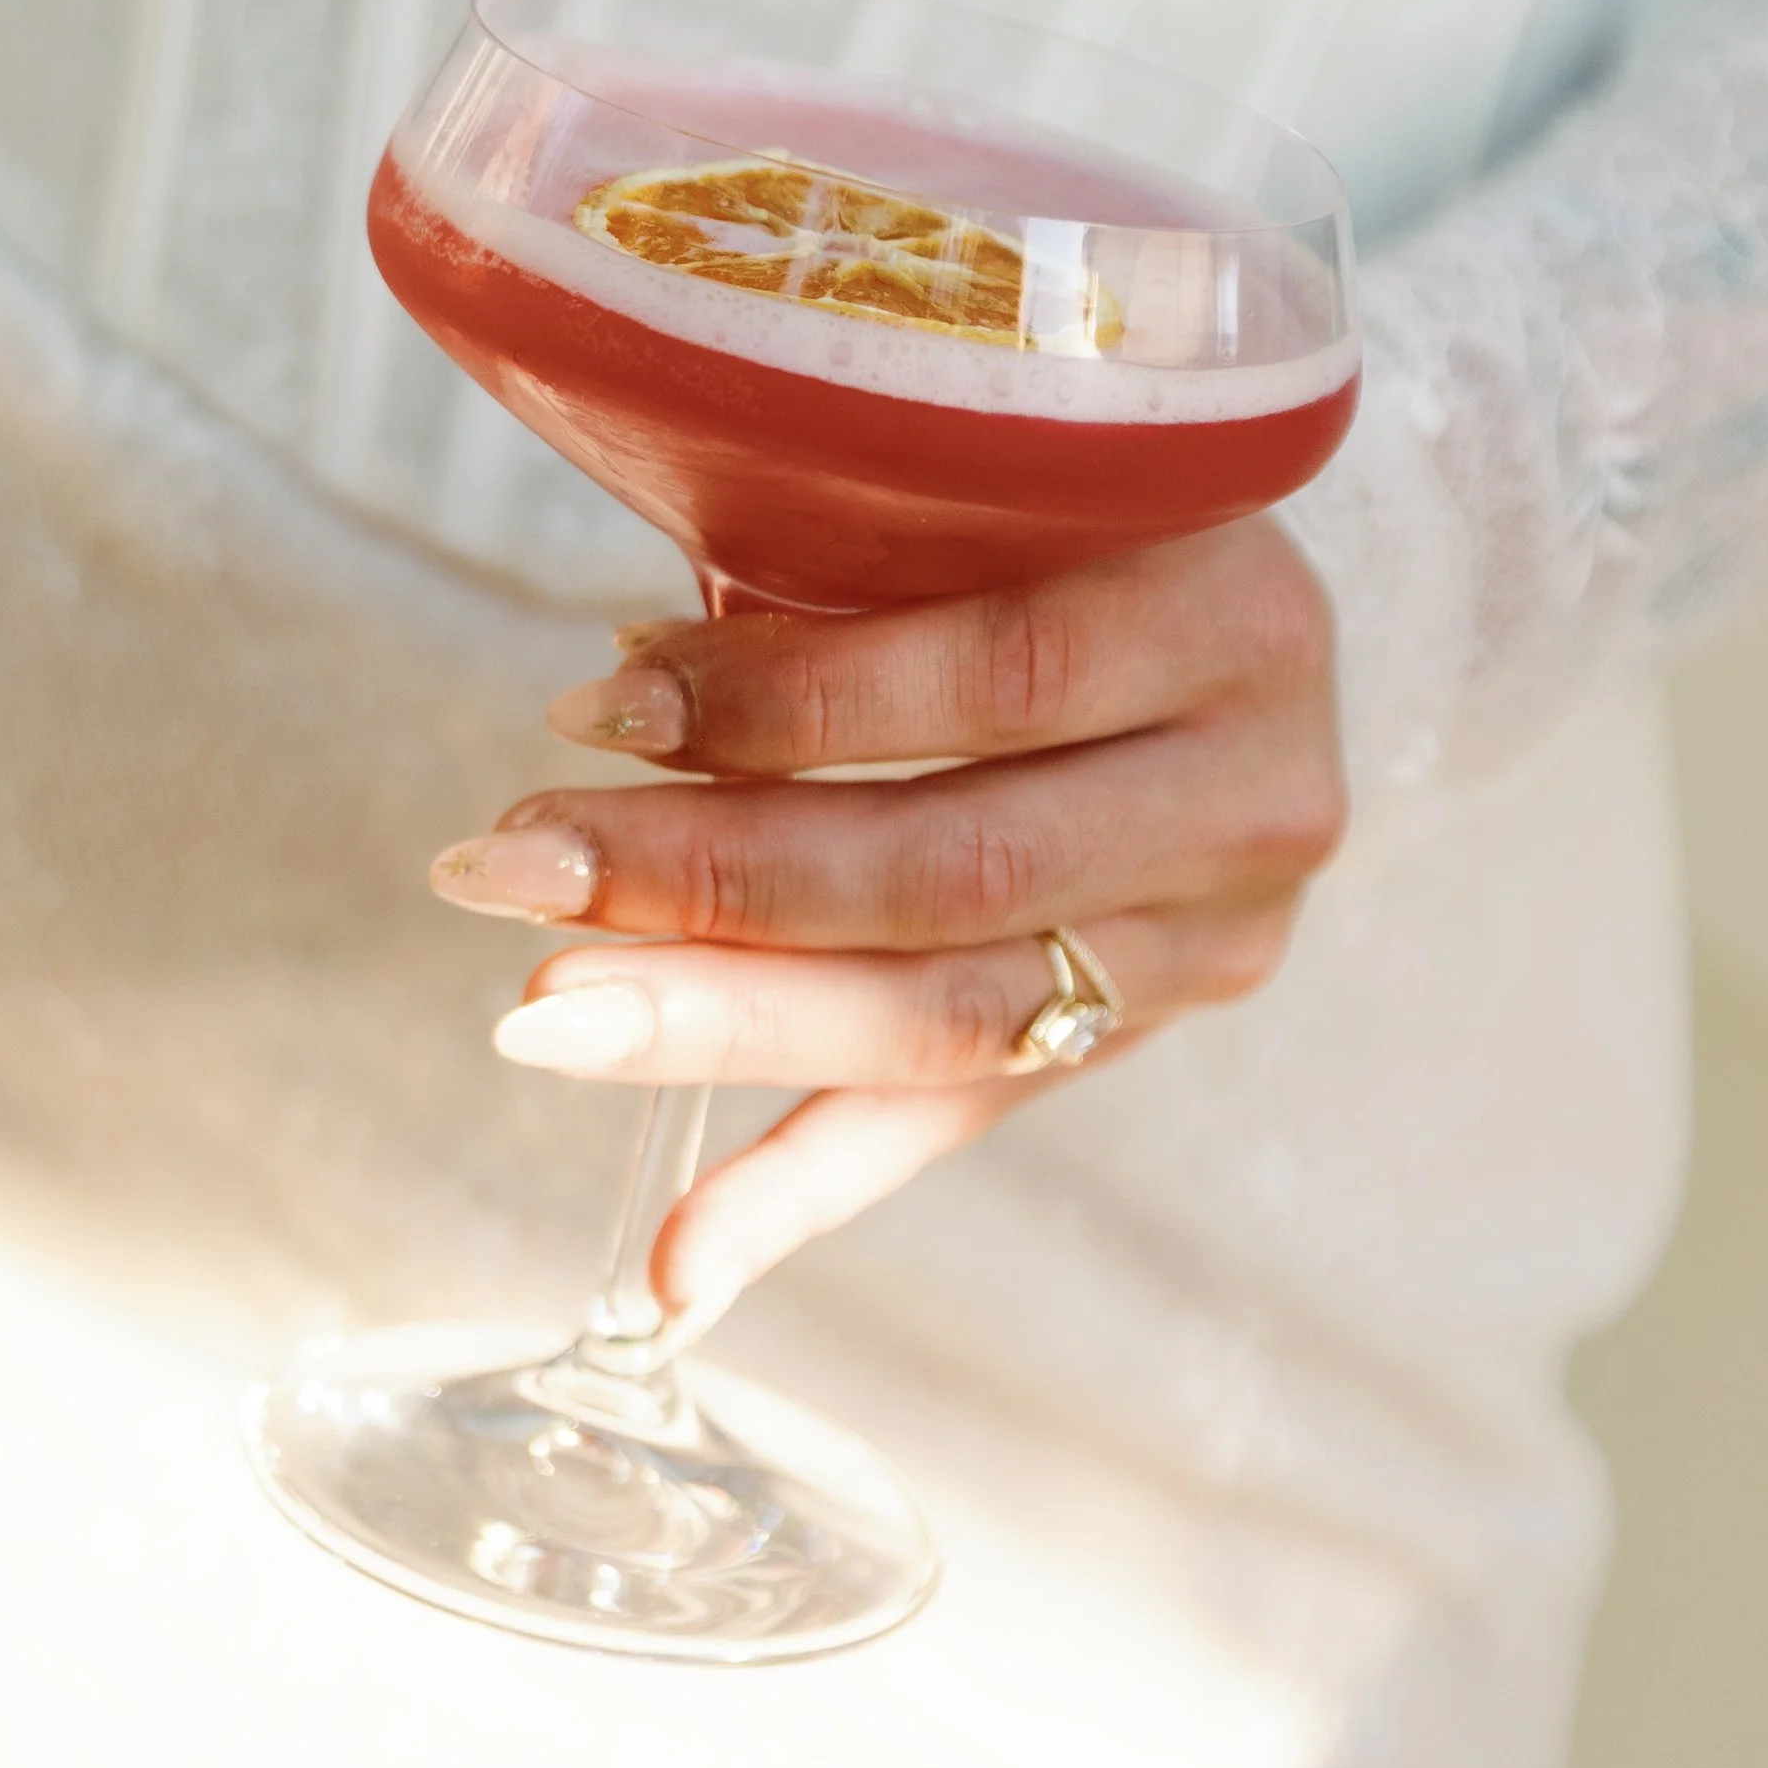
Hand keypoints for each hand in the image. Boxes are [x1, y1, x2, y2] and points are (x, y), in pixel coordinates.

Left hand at [428, 519, 1346, 1325]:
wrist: (1214, 629)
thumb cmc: (1049, 528)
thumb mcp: (982, 501)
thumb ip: (848, 567)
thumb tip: (617, 689)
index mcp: (1232, 616)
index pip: (990, 675)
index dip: (781, 700)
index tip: (588, 706)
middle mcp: (1257, 799)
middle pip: (951, 868)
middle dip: (708, 879)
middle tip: (511, 871)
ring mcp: (1215, 940)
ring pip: (942, 1010)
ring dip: (724, 1020)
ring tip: (546, 1016)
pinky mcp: (1141, 1033)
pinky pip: (954, 1116)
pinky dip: (803, 1187)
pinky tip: (678, 1266)